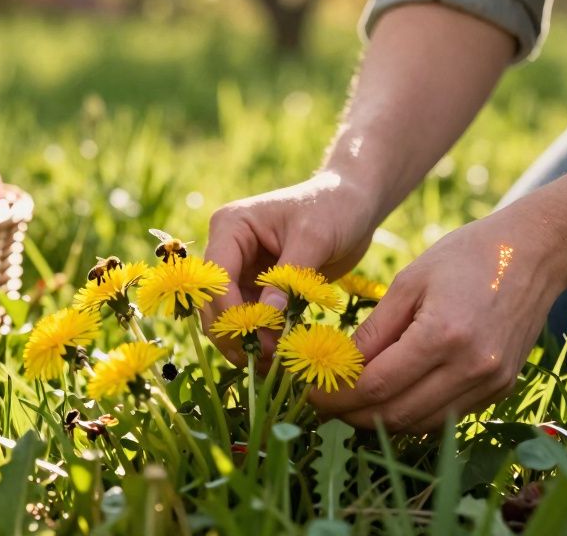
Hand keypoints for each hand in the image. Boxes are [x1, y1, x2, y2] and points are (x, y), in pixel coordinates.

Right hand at [202, 170, 381, 364]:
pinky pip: (251, 321)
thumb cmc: (334, 209)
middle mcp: (227, 249)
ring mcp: (240, 270)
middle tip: (270, 360)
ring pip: (229, 318)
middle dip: (238, 333)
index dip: (233, 313)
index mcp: (231, 227)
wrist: (352, 204)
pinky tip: (282, 356)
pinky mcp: (257, 289)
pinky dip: (262, 340)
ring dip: (248, 342)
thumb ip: (290, 276)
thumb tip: (271, 315)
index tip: (262, 341)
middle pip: (214, 303)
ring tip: (278, 363)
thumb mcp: (314, 238)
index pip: (217, 279)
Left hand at [310, 207, 566, 432]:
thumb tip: (337, 365)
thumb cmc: (465, 257)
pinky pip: (446, 415)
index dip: (338, 396)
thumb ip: (375, 330)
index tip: (310, 393)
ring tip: (350, 404)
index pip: (378, 385)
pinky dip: (413, 414)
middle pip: (398, 413)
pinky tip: (390, 398)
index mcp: (444, 335)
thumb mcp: (409, 283)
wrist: (534, 255)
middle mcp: (472, 368)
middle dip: (353, 414)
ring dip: (381, 420)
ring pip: (421, 423)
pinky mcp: (501, 389)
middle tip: (323, 404)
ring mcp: (491, 382)